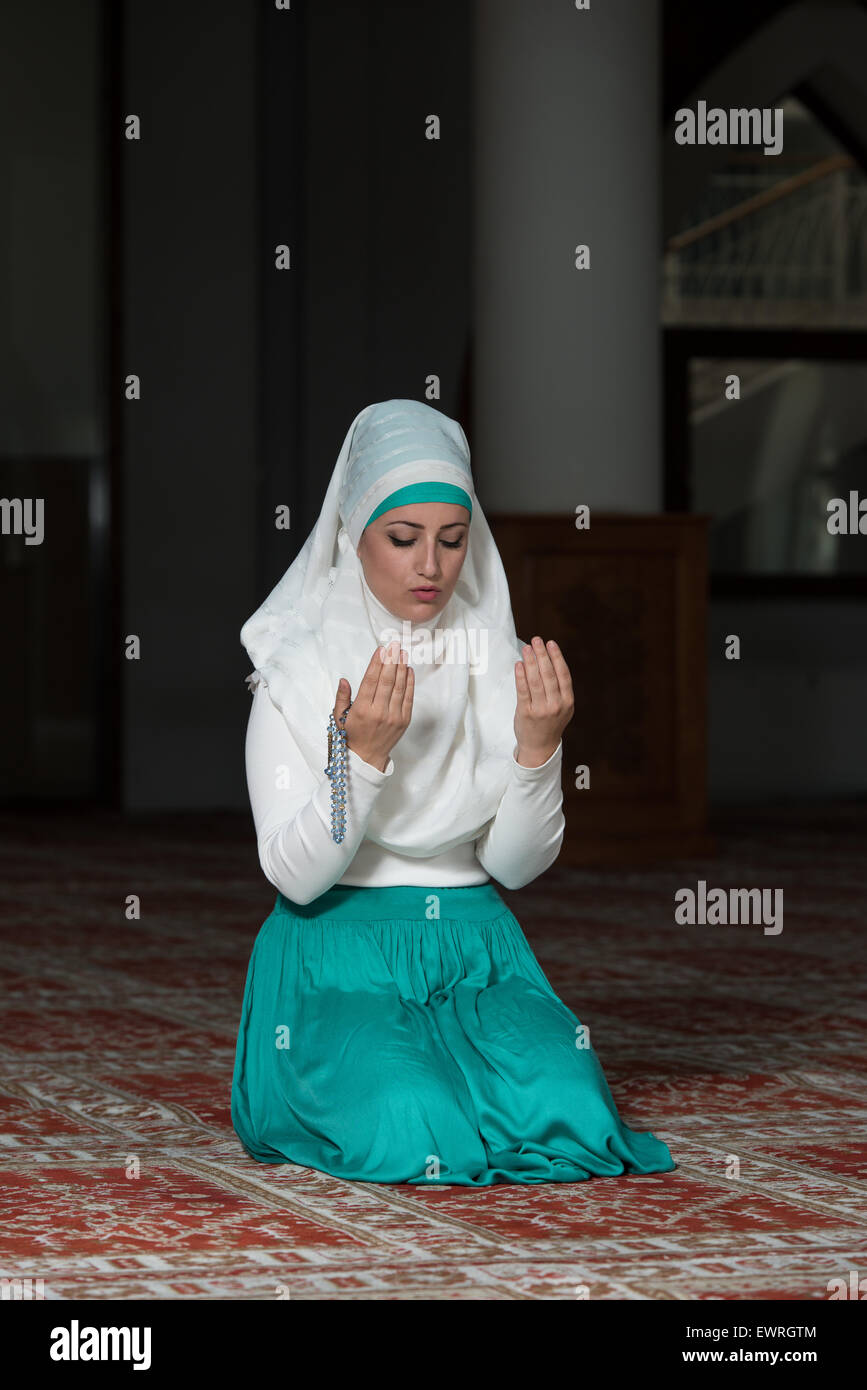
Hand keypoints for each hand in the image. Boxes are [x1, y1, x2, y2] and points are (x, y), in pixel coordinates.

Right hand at [333, 640, 413, 772]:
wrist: (367, 757)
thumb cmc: (352, 735)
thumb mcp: (339, 717)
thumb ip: (341, 697)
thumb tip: (344, 680)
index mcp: (361, 710)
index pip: (370, 681)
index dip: (376, 664)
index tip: (381, 650)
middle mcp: (379, 712)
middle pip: (387, 681)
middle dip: (391, 660)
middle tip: (394, 645)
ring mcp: (393, 717)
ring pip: (399, 687)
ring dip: (401, 668)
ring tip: (402, 653)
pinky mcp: (404, 720)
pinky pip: (408, 698)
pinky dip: (409, 682)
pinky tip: (408, 670)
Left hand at [513, 637, 573, 766]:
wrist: (540, 746)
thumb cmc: (550, 722)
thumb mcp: (563, 707)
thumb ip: (559, 688)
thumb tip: (549, 660)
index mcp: (567, 701)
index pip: (563, 674)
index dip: (557, 657)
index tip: (551, 643)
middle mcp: (556, 705)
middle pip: (548, 674)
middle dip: (542, 655)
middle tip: (536, 640)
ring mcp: (541, 709)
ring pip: (535, 680)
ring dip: (530, 661)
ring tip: (527, 648)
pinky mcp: (526, 712)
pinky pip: (523, 690)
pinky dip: (520, 675)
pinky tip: (519, 664)